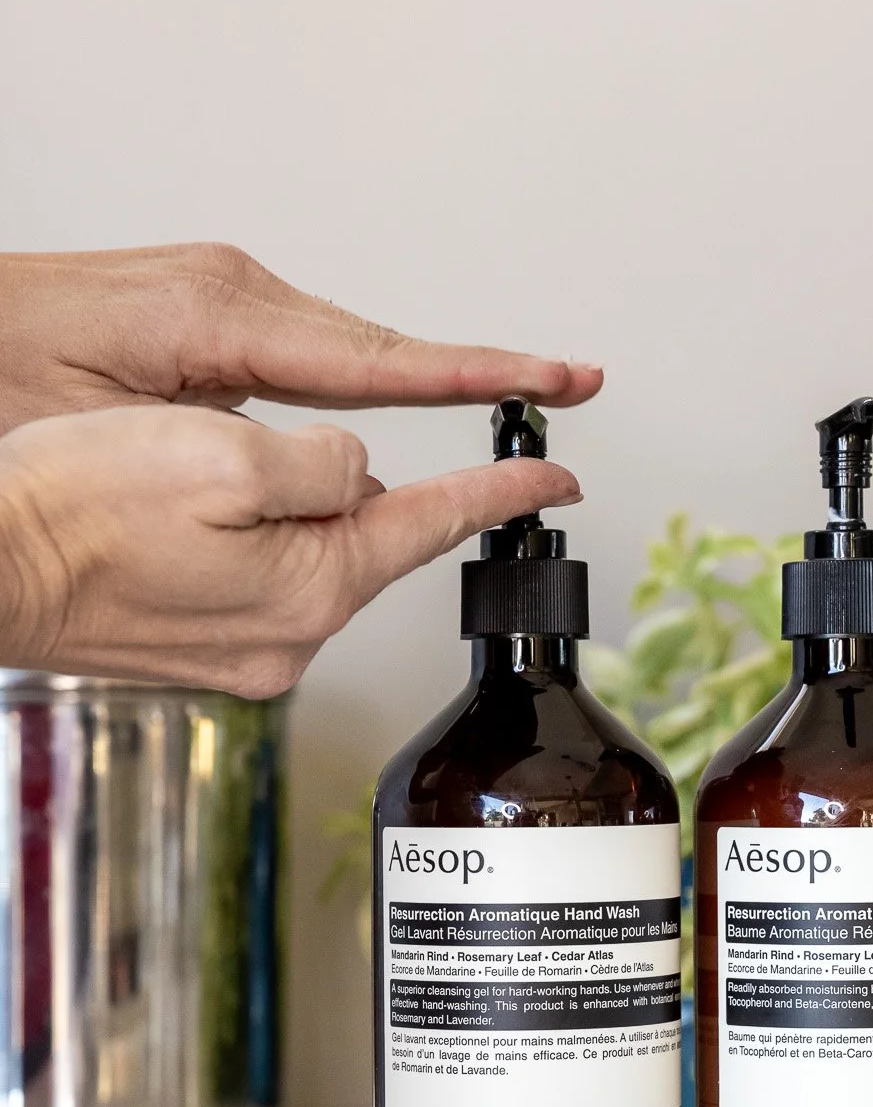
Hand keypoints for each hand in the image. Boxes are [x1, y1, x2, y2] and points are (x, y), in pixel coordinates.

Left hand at [0, 243, 600, 432]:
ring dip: (424, 370)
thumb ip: (225, 446)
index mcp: (218, 316)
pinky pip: (309, 345)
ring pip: (350, 344)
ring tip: (511, 387)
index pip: (378, 355)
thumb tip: (332, 470)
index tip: (553, 378)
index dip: (476, 373)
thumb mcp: (106, 426)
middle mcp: (232, 293)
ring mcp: (220, 295)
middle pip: (383, 342)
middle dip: (480, 366)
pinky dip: (366, 370)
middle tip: (569, 380)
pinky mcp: (206, 308)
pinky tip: (390, 394)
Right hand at [0, 407, 580, 695]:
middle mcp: (293, 637)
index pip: (436, 524)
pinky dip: (244, 547)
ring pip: (306, 559)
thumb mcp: (220, 450)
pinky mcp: (210, 656)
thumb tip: (356, 472)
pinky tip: (186, 528)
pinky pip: (260, 585)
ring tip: (194, 493)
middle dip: (339, 491)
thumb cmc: (79, 511)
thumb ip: (320, 460)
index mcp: (314, 583)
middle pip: (362, 539)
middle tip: (259, 460)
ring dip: (280, 517)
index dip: (504, 492)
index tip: (558, 479)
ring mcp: (250, 656)